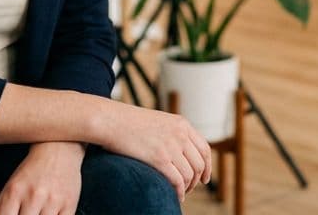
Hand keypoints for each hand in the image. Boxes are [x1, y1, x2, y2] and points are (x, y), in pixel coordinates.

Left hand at [0, 142, 83, 214]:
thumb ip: (4, 209)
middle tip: (27, 211)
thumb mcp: (11, 187)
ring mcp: (52, 201)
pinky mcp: (69, 205)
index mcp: (14, 192)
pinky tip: (50, 213)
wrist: (58, 150)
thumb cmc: (33, 171)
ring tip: (38, 211)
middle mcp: (33, 196)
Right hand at [94, 102, 210, 201]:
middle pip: (199, 164)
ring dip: (187, 188)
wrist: (110, 120)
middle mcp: (180, 134)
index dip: (208, 166)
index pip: (204, 148)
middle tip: (189, 188)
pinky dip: (180, 192)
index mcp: (181, 124)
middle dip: (197, 180)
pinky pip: (177, 181)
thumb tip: (179, 153)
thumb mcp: (157, 121)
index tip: (204, 178)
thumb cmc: (127, 122)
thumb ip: (171, 133)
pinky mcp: (159, 158)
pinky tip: (176, 196)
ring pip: (190, 175)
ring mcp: (170, 146)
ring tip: (180, 193)